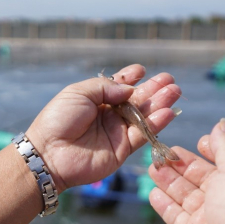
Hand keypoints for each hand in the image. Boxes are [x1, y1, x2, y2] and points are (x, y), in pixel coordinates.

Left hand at [26, 64, 180, 191]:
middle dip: (153, 89)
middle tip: (169, 80)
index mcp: (96, 100)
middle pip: (136, 100)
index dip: (131, 78)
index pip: (118, 87)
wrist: (49, 153)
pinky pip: (142, 135)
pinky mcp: (122, 150)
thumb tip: (130, 89)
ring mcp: (116, 132)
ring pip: (143, 116)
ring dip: (160, 104)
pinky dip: (156, 124)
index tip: (141, 70)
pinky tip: (168, 112)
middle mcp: (108, 115)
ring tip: (175, 91)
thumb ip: (106, 87)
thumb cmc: (58, 119)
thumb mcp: (79, 93)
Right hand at [148, 118, 224, 223]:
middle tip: (161, 151)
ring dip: (170, 180)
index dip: (215, 149)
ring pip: (187, 195)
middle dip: (183, 163)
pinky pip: (177, 216)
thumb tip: (222, 125)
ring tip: (151, 166)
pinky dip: (165, 204)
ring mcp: (215, 221)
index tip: (198, 141)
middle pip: (205, 177)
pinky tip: (153, 192)